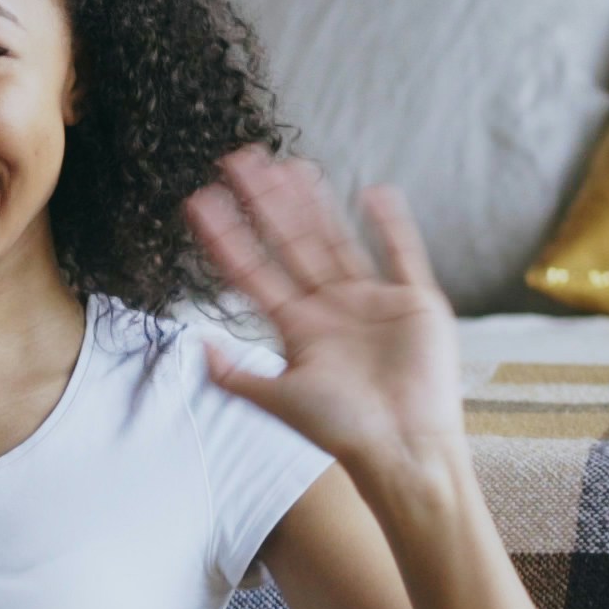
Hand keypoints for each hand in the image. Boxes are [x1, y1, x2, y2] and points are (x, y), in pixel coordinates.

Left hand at [181, 148, 464, 477]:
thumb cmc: (343, 430)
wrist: (404, 449)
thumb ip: (234, 374)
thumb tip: (194, 344)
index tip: (203, 202)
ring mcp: (372, 301)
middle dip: (264, 204)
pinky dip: (391, 225)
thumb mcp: (278, 400)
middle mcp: (331, 308)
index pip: (253, 271)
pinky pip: (401, 252)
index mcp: (298, 328)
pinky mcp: (413, 300)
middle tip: (240, 160)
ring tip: (291, 164)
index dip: (228, 237)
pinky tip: (373, 193)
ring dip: (314, 204)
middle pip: (291, 243)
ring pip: (336, 239)